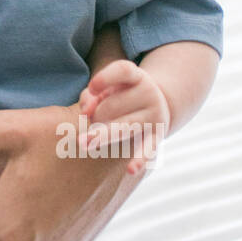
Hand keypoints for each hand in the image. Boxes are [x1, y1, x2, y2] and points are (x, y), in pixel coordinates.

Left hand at [79, 60, 170, 174]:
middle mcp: (149, 94)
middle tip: (92, 119)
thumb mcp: (109, 87)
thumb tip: (86, 111)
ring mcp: (154, 116)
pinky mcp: (156, 136)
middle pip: (114, 105)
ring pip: (124, 126)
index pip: (123, 71)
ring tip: (84, 143)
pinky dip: (140, 159)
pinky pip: (149, 149)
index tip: (92, 87)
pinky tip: (131, 170)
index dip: (105, 78)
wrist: (157, 105)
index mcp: (137, 77)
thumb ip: (92, 94)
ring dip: (102, 134)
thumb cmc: (121, 94)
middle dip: (97, 114)